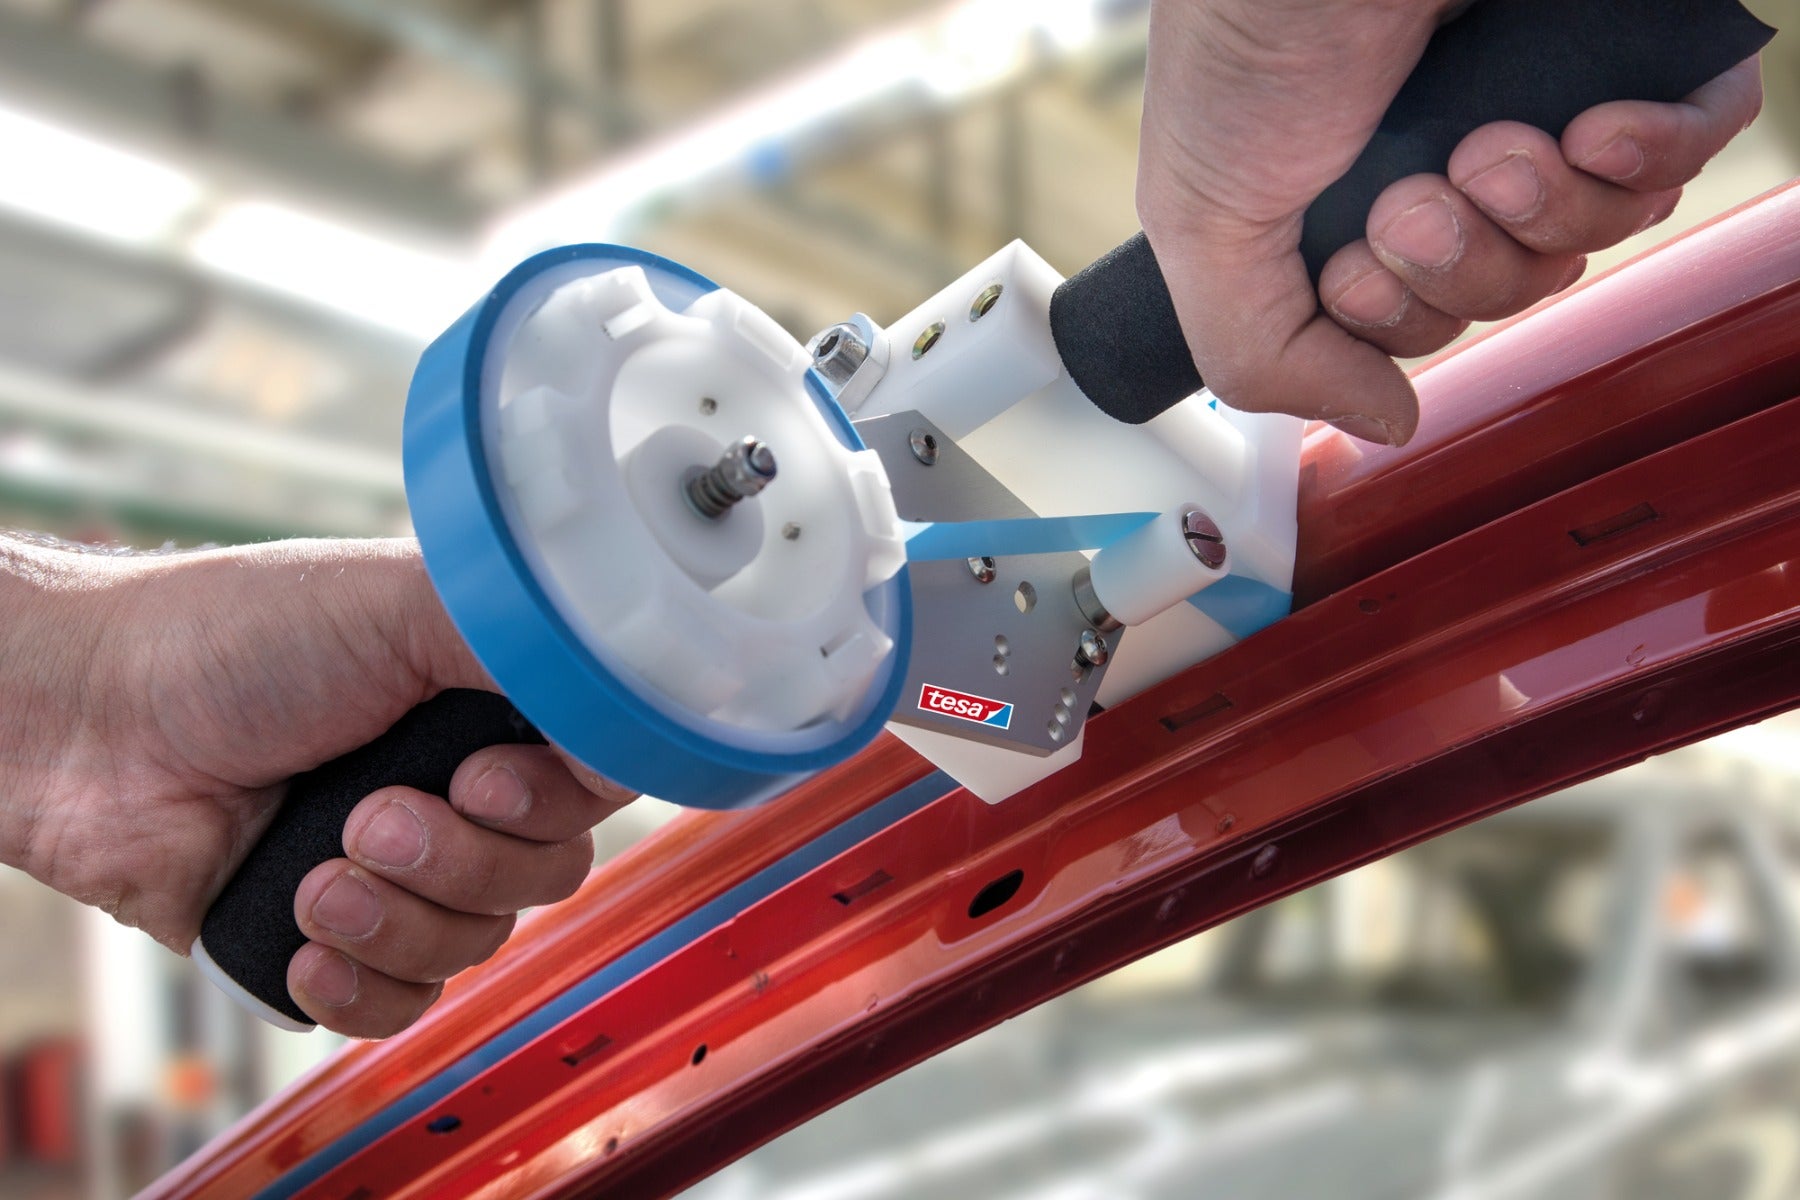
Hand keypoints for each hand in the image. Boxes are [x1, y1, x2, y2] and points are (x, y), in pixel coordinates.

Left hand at [0, 536, 631, 1036]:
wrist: (87, 726)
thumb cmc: (227, 641)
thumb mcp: (402, 606)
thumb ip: (530, 642)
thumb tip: (626, 684)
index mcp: (492, 703)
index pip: (599, 777)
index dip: (560, 798)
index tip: (485, 780)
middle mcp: (459, 789)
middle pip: (549, 874)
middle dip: (461, 859)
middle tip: (372, 815)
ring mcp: (399, 870)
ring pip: (477, 944)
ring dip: (396, 915)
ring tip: (315, 871)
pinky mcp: (333, 942)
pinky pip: (403, 1002)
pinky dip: (358, 980)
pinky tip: (300, 935)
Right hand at [1136, 0, 1763, 444]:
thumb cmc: (1244, 45)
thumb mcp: (1203, 232)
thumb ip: (1263, 356)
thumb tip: (1385, 422)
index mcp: (1346, 212)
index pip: (1417, 327)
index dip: (1395, 322)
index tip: (1348, 264)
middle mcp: (1441, 166)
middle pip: (1507, 291)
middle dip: (1464, 267)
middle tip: (1414, 197)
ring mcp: (1529, 114)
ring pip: (1589, 236)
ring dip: (1542, 209)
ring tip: (1489, 143)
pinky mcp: (1611, 64)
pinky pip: (1682, 152)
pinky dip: (1649, 156)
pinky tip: (1591, 127)